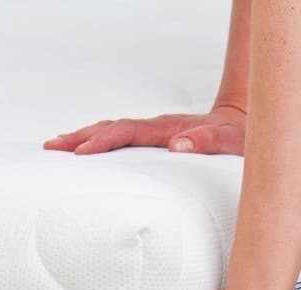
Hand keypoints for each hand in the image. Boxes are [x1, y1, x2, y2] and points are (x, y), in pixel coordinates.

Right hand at [43, 105, 245, 155]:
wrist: (247, 125)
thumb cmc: (240, 138)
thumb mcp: (232, 142)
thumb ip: (208, 141)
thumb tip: (177, 147)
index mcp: (170, 129)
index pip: (128, 132)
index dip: (103, 141)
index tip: (81, 152)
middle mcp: (159, 127)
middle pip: (112, 127)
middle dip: (81, 137)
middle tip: (52, 147)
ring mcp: (156, 131)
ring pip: (114, 130)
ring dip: (85, 136)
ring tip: (57, 146)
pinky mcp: (157, 138)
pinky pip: (123, 137)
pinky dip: (101, 140)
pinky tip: (87, 149)